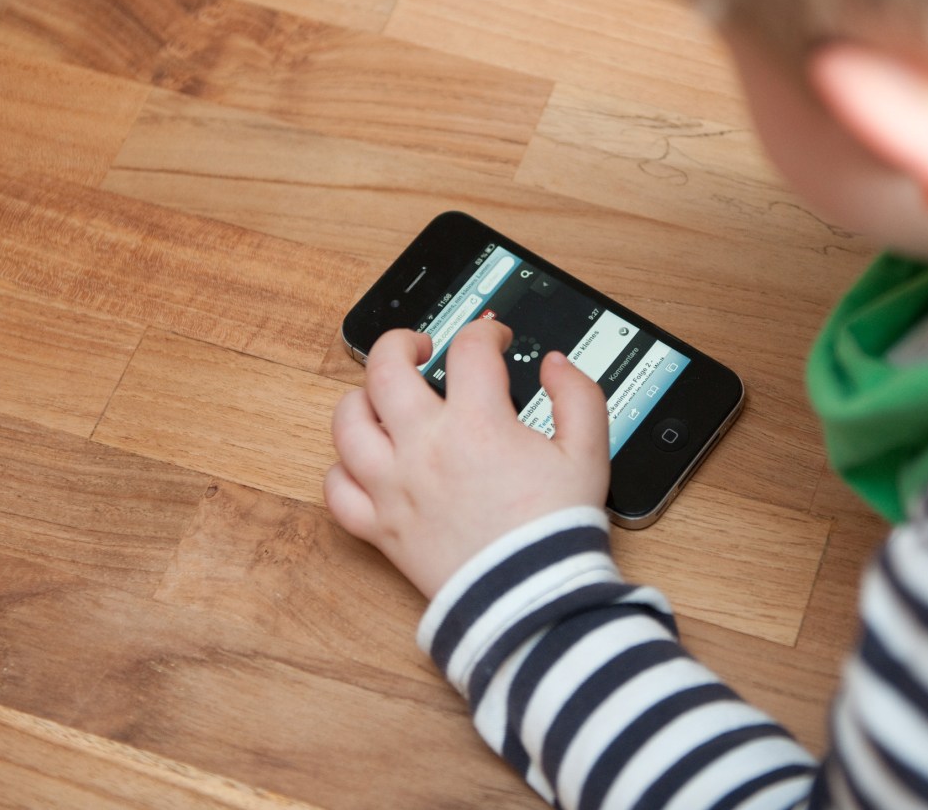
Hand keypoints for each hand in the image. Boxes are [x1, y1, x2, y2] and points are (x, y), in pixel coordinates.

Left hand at [325, 321, 610, 598]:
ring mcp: (394, 487)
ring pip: (346, 423)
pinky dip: (343, 470)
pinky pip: (337, 491)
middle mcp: (424, 448)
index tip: (494, 340)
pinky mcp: (380, 528)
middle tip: (419, 347)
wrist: (531, 597)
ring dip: (361, 399)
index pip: (469, 348)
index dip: (485, 331)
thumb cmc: (555, 529)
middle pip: (385, 368)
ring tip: (381, 397)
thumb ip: (578, 395)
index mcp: (476, 424)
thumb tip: (554, 366)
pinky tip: (365, 462)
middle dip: (401, 342)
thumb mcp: (590, 452)